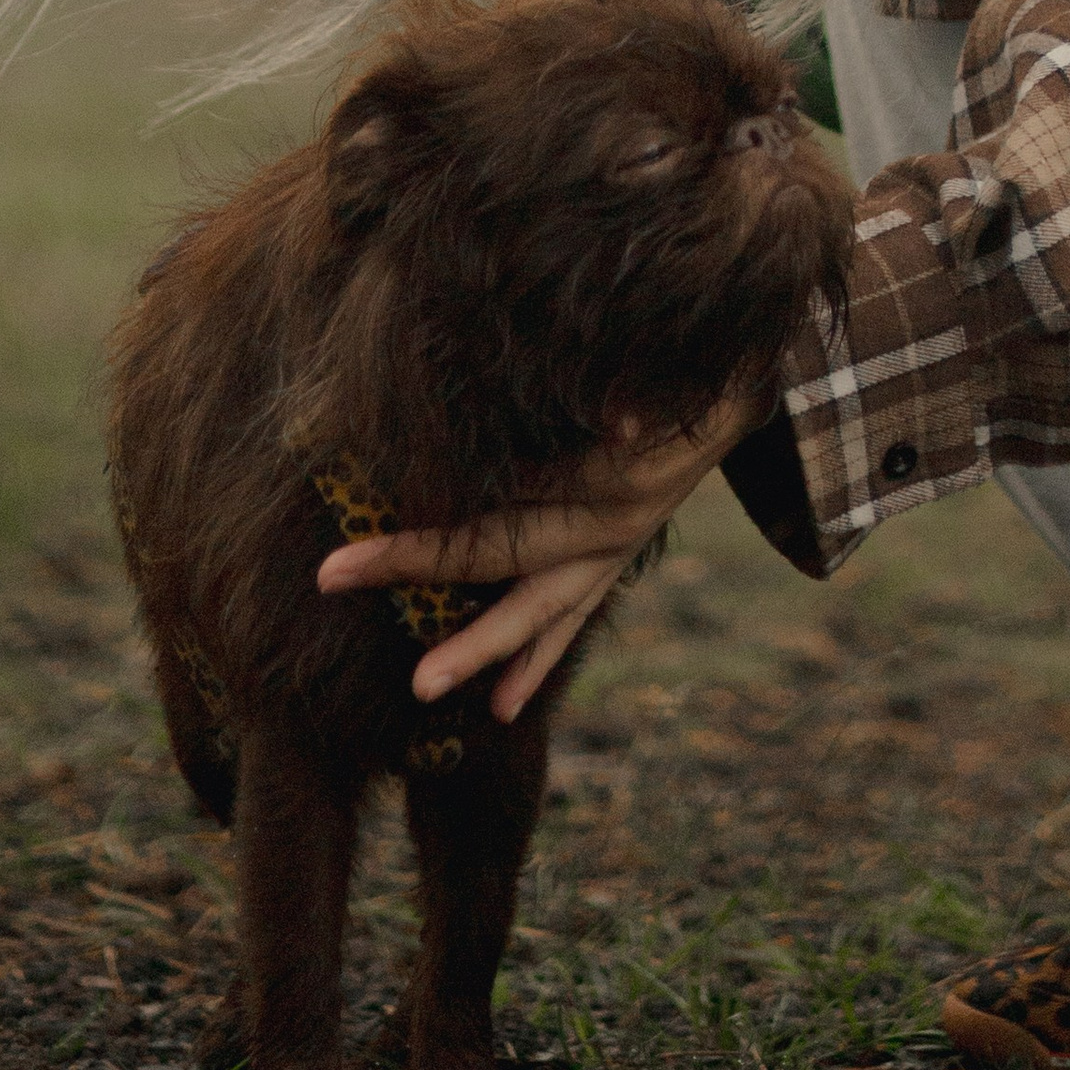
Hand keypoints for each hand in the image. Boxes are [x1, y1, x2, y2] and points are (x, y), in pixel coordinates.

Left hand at [315, 380, 769, 722]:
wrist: (737, 384)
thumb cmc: (675, 362)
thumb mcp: (647, 368)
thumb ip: (624, 396)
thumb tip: (618, 423)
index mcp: (609, 474)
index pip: (501, 495)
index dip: (428, 510)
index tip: (351, 510)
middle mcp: (609, 524)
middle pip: (499, 551)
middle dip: (414, 563)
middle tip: (332, 573)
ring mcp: (612, 550)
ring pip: (537, 610)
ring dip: (478, 648)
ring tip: (422, 687)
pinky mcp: (614, 561)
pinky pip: (571, 620)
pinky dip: (535, 661)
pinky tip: (499, 707)